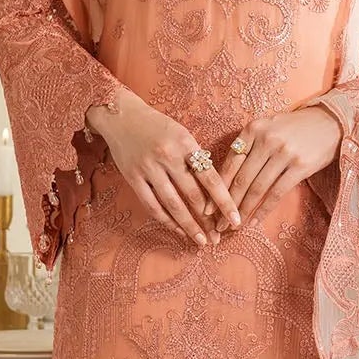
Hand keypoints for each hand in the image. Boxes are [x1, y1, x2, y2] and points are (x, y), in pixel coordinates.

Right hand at [86, 90, 240, 247]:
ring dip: (189, 227)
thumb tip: (214, 190)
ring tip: (201, 241)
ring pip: (173, 205)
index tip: (235, 220)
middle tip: (218, 238)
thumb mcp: (182, 134)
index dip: (224, 202)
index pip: (210, 178)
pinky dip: (167, 221)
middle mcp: (167, 156)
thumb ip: (196, 158)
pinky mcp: (133, 178)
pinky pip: (152, 206)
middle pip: (193, 196)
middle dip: (208, 221)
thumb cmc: (158, 127)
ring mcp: (148, 168)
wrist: (122, 116)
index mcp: (186, 143)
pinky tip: (178, 231)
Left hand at [216, 106, 343, 230]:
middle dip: (227, 205)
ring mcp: (283, 153)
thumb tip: (226, 179)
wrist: (329, 122)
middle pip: (241, 179)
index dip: (217, 188)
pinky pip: (276, 193)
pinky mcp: (299, 166)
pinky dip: (264, 210)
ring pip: (257, 188)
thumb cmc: (294, 128)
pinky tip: (255, 222)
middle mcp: (266, 139)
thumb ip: (248, 146)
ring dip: (244, 210)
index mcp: (253, 128)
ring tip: (234, 226)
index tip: (208, 208)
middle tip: (217, 224)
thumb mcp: (268, 128)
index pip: (230, 163)